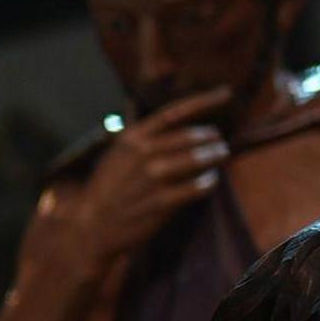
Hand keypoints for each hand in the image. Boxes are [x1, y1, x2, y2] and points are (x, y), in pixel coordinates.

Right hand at [67, 89, 230, 269]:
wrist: (92, 227)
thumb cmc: (106, 189)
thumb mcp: (114, 154)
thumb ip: (134, 132)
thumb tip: (133, 103)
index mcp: (132, 138)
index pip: (174, 112)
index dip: (204, 100)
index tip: (227, 93)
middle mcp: (143, 154)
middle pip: (193, 136)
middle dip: (212, 138)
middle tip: (219, 143)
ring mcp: (153, 178)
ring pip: (201, 158)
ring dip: (216, 157)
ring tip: (219, 157)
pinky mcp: (162, 202)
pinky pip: (200, 186)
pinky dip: (209, 182)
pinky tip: (209, 181)